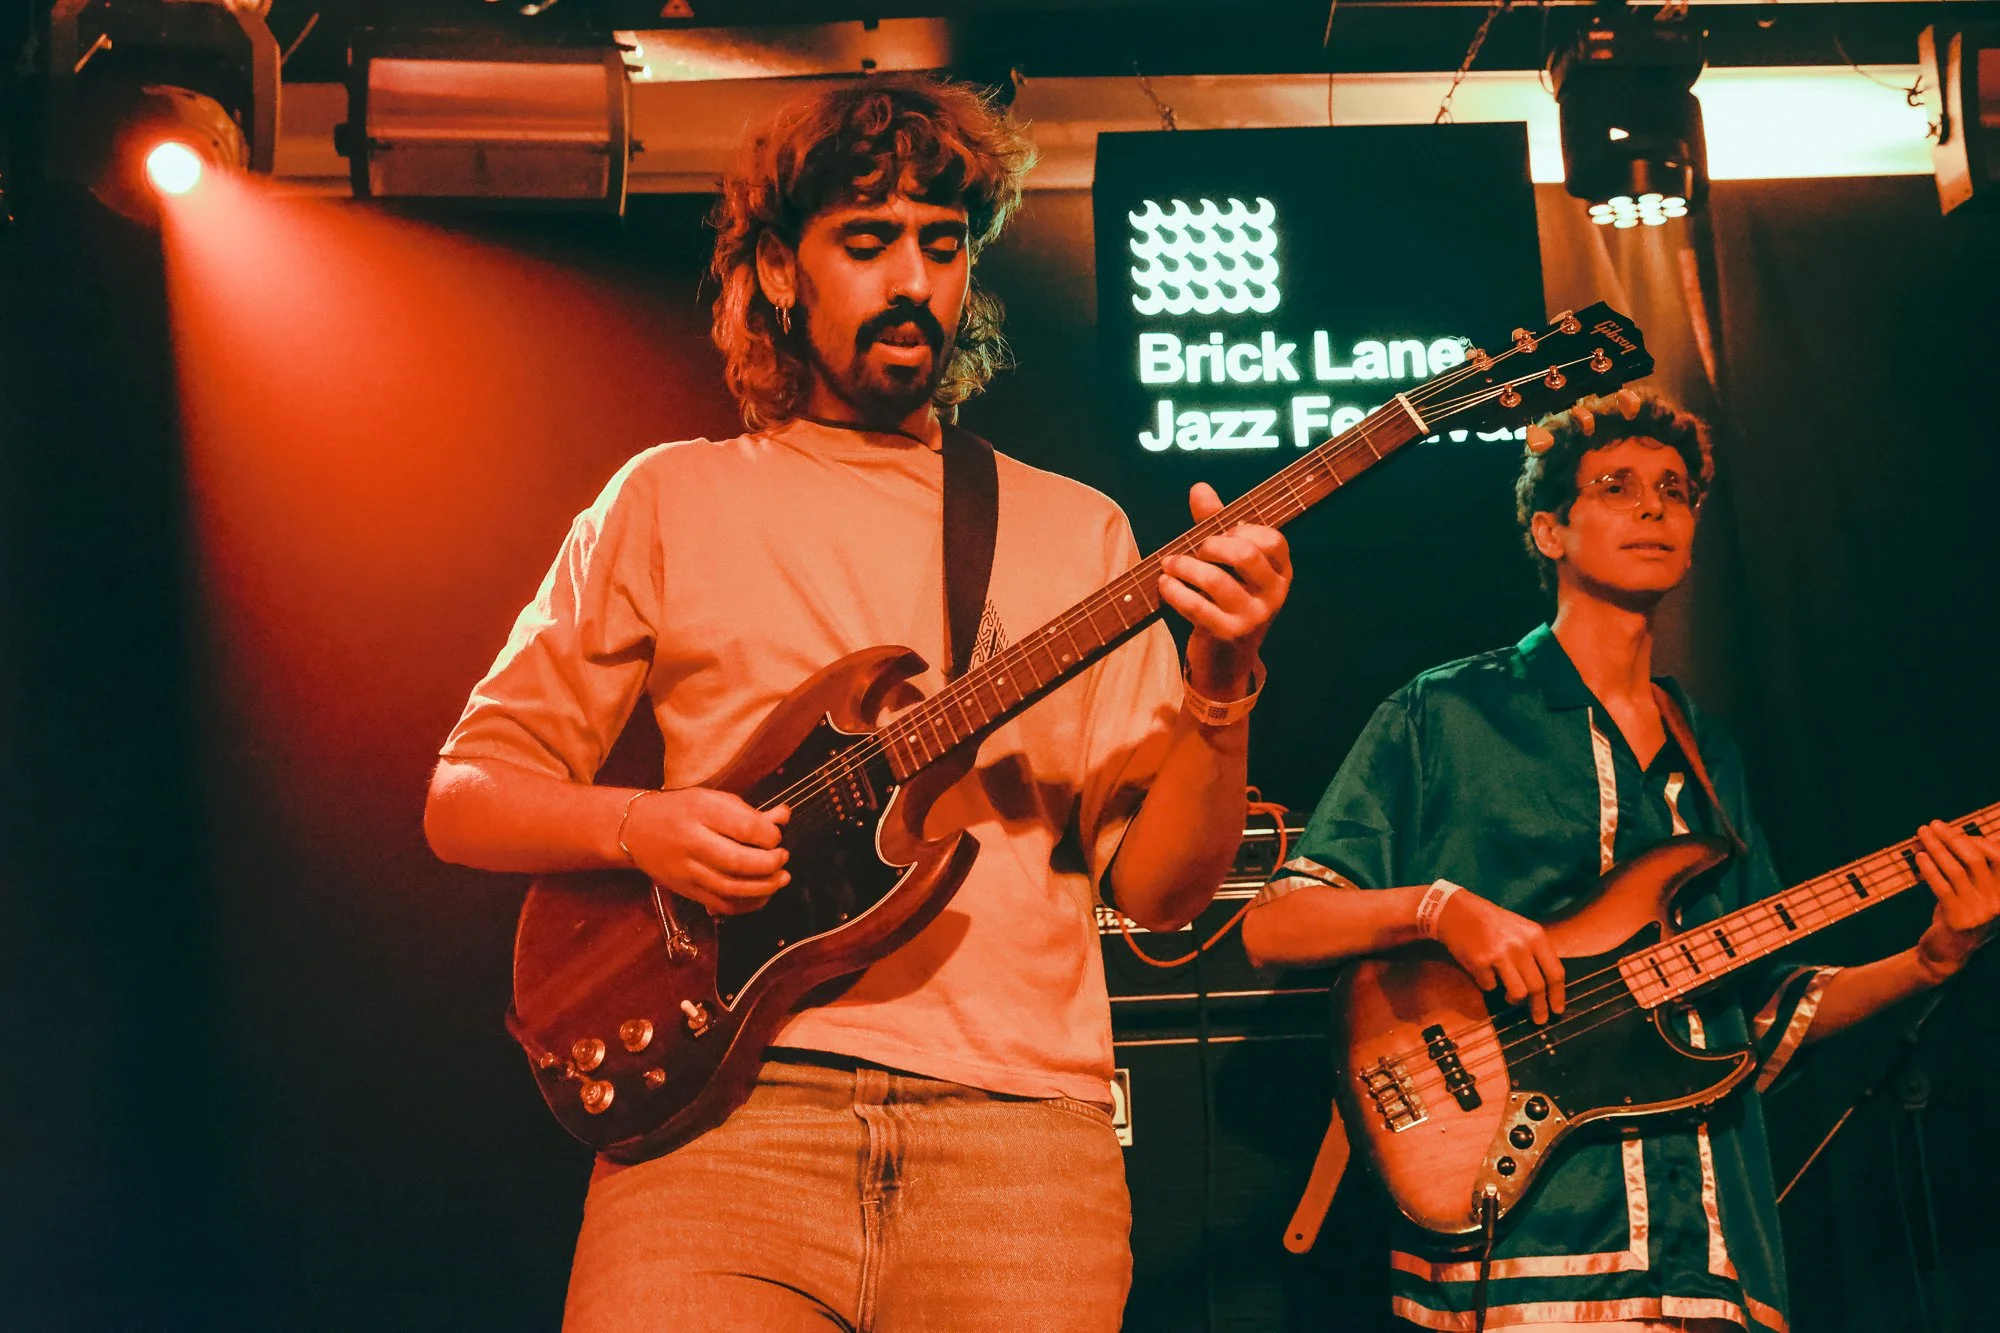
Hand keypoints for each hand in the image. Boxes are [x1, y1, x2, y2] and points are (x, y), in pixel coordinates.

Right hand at [622, 788, 790, 915]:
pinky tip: (762, 895)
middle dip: (770, 864)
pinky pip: (721, 905)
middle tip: (783, 859)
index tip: (776, 836)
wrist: (635, 829)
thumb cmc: (680, 810)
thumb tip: (784, 817)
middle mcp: (692, 842)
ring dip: (764, 887)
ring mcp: (687, 871)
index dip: (770, 836)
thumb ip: (748, 812)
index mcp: (701, 812)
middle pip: (738, 862)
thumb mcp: (712, 799)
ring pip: (731, 888)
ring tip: (781, 878)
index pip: (745, 828)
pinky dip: (747, 904)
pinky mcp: (686, 891)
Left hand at [1160, 482, 1292, 696]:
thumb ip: (1216, 524)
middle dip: (1212, 544)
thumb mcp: (1230, 564)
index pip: (1273, 539)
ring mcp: (1253, 617)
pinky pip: (1196, 606)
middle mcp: (1274, 594)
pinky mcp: (1228, 634)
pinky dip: (1175, 591)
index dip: (1242, 528)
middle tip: (1195, 548)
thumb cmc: (1227, 600)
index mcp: (1281, 572)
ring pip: (1216, 580)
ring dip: (1185, 566)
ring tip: (1168, 564)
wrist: (1226, 659)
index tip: (1223, 531)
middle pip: (1245, 554)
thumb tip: (1200, 488)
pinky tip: (1164, 583)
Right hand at [1433, 890, 1566, 1023]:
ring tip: (1510, 997)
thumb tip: (1548, 986)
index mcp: (1535, 936)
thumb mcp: (1522, 930)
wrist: (1457, 911)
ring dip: (1514, 1000)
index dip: (1558, 995)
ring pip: (1518, 993)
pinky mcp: (1480, 963)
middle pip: (1538, 987)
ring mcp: (1500, 954)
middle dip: (1540, 1008)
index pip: (1555, 972)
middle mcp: (1520, 945)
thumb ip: (1536, 953)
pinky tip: (1484, 972)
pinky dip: (1489, 984)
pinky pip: (1491, 987)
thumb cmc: (1492, 922)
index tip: (1557, 1010)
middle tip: (1539, 1019)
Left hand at [1914, 819, 1999, 977]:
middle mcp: (1998, 902)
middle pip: (1975, 859)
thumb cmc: (1959, 913)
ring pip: (1956, 870)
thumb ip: (1972, 868)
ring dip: (1936, 848)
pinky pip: (1942, 887)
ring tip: (1922, 834)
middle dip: (1953, 838)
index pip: (1999, 857)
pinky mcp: (1958, 920)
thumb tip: (1957, 834)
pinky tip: (1919, 856)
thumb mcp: (1973, 891)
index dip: (1976, 840)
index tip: (1954, 832)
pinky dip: (1929, 869)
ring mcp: (1979, 912)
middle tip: (1933, 825)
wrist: (1947, 952)